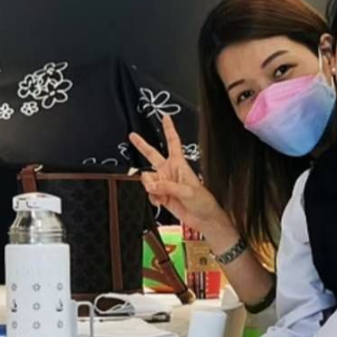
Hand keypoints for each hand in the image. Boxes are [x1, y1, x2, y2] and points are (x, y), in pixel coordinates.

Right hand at [129, 115, 221, 231]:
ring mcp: (164, 183)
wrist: (203, 219)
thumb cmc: (203, 202)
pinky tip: (160, 203)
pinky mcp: (161, 195)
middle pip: (153, 155)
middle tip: (132, 136)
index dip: (169, 129)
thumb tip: (151, 185)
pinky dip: (152, 198)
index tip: (165, 117)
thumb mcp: (188, 191)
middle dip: (142, 146)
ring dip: (151, 187)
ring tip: (160, 195)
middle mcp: (170, 171)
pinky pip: (149, 192)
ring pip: (147, 179)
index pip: (173, 143)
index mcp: (179, 164)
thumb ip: (168, 187)